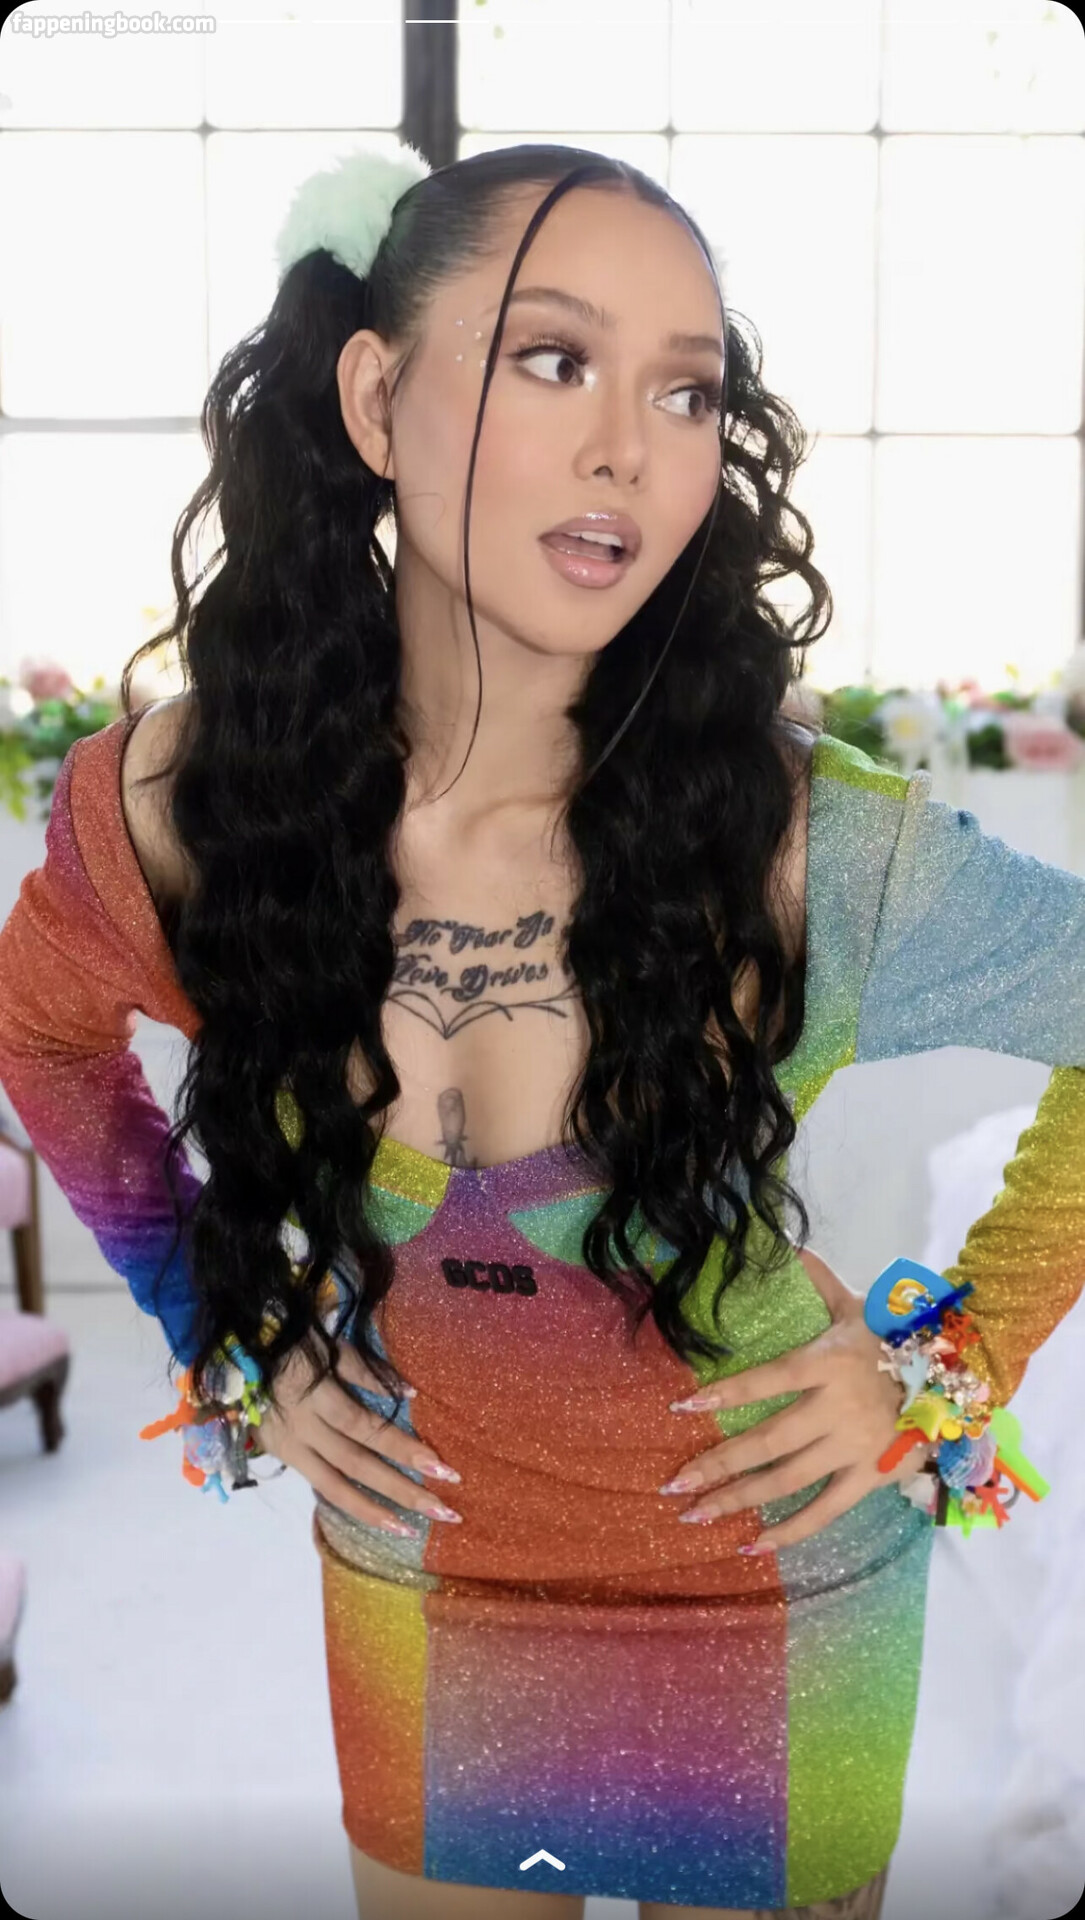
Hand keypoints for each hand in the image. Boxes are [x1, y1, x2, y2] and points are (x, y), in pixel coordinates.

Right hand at [254, 1341, 463, 1533]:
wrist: (236, 1350)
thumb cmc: (292, 1340)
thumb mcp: (330, 1345)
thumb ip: (367, 1371)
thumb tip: (410, 1393)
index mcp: (317, 1395)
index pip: (367, 1429)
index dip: (403, 1448)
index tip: (440, 1468)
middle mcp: (303, 1428)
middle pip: (358, 1464)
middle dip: (401, 1489)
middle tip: (442, 1511)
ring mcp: (290, 1446)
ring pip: (335, 1487)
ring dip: (376, 1510)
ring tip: (410, 1531)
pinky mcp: (282, 1455)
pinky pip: (319, 1485)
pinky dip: (348, 1503)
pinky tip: (376, 1518)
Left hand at [661, 1247, 933, 1550]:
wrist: (959, 1376)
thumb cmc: (896, 1340)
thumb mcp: (856, 1305)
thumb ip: (818, 1282)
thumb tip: (787, 1246)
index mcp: (827, 1363)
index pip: (767, 1379)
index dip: (726, 1393)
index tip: (683, 1405)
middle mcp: (836, 1409)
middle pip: (766, 1441)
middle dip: (717, 1464)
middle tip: (674, 1484)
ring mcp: (853, 1448)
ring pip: (786, 1480)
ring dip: (738, 1498)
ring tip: (696, 1514)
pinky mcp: (871, 1478)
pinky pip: (825, 1511)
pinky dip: (790, 1531)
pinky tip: (754, 1543)